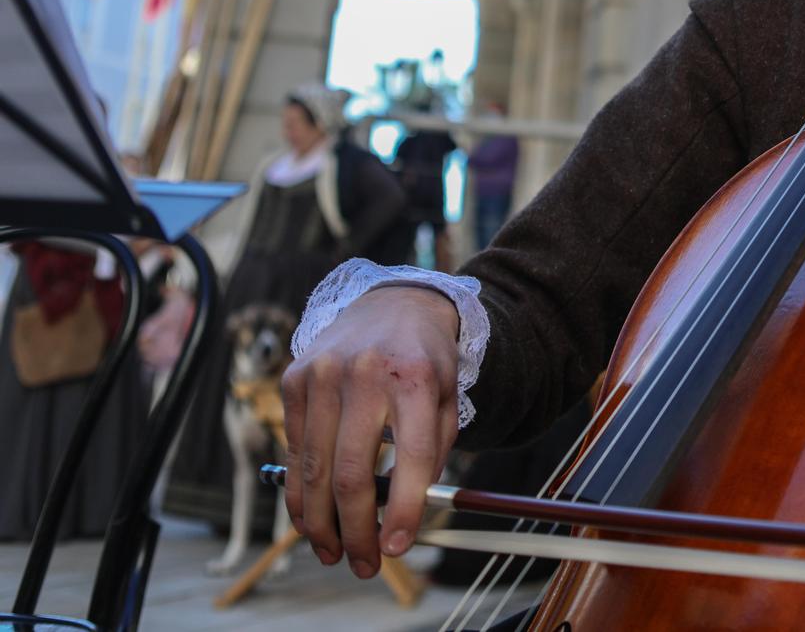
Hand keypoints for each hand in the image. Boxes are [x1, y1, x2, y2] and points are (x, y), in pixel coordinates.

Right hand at [280, 285, 459, 577]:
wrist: (393, 303)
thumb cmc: (425, 361)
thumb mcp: (448, 398)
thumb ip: (435, 452)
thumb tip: (408, 516)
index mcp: (416, 378)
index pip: (413, 455)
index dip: (404, 509)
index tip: (398, 547)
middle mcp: (367, 373)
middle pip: (354, 471)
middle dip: (356, 530)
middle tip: (364, 564)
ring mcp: (324, 375)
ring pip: (315, 469)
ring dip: (321, 523)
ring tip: (333, 553)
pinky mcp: (295, 379)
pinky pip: (294, 451)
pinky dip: (300, 494)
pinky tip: (311, 519)